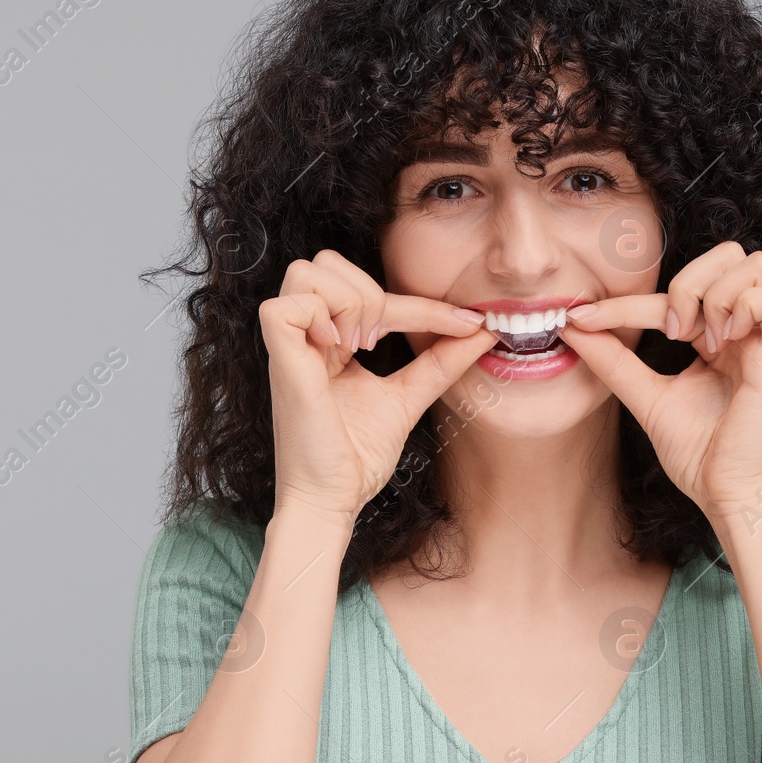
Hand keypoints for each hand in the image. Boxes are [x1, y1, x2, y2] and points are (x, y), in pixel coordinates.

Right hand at [261, 250, 498, 526]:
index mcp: (331, 341)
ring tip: (360, 346)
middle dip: (370, 291)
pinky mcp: (278, 361)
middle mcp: (307, 337)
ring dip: (346, 301)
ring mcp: (290, 347)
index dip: (423, 303)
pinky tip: (338, 350)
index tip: (469, 322)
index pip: (371, 291)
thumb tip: (483, 330)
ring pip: (306, 272)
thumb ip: (440, 362)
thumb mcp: (408, 398)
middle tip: (382, 343)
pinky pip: (283, 307)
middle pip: (325, 262)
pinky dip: (318, 317)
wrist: (335, 500)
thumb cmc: (357, 457)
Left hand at [555, 241, 761, 533]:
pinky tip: (724, 344)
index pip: (674, 292)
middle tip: (672, 331)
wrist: (724, 495)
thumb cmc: (697, 453)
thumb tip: (573, 327)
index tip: (581, 318)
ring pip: (756, 263)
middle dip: (690, 279)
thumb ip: (614, 361)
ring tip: (702, 342)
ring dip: (715, 295)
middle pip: (732, 253)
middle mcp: (743, 330)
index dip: (626, 300)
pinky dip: (745, 309)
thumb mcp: (645, 397)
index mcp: (715, 336)